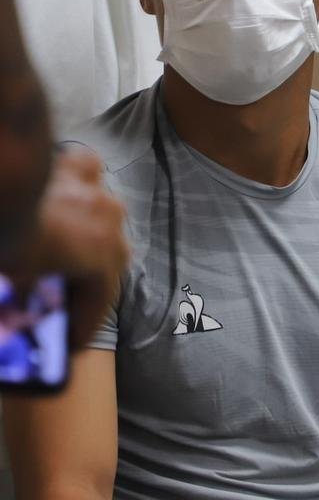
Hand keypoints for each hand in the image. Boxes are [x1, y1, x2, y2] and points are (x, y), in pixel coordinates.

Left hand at [6, 148, 129, 348]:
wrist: (7, 187)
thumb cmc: (17, 241)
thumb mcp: (21, 281)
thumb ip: (33, 301)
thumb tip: (29, 314)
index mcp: (106, 257)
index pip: (101, 301)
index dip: (85, 327)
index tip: (72, 344)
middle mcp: (114, 225)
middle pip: (108, 260)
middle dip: (89, 281)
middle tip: (65, 299)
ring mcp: (100, 192)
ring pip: (106, 217)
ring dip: (91, 235)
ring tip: (68, 248)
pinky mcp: (80, 167)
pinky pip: (89, 176)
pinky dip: (83, 186)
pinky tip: (71, 192)